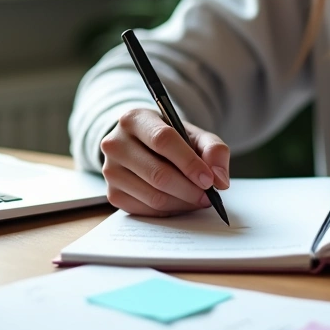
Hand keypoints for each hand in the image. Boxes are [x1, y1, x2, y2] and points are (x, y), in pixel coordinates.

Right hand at [99, 108, 230, 216]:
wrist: (140, 146)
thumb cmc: (170, 139)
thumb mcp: (194, 135)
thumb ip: (214, 150)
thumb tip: (220, 179)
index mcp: (134, 119)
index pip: (162, 140)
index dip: (189, 162)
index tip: (209, 179)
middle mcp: (115, 143)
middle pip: (158, 173)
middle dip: (189, 189)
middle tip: (208, 195)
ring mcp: (110, 171)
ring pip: (154, 196)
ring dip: (183, 202)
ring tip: (198, 198)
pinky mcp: (112, 194)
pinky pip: (147, 210)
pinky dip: (170, 210)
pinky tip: (180, 201)